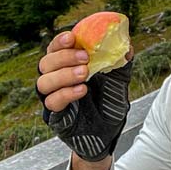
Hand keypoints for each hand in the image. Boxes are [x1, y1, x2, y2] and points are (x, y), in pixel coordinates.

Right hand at [37, 31, 132, 161]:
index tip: (72, 38)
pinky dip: (66, 94)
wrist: (110, 131)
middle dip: (64, 58)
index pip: (54, 49)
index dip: (59, 42)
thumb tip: (127, 44)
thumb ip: (120, 61)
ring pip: (43, 82)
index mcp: (66, 66)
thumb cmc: (109, 101)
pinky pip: (52, 102)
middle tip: (85, 58)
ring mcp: (53, 98)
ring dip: (63, 75)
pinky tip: (82, 90)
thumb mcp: (118, 78)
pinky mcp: (56, 116)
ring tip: (85, 74)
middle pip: (45, 64)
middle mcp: (55, 80)